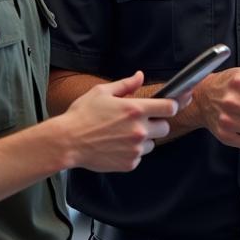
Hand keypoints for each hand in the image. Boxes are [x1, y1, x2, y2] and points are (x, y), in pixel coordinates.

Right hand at [63, 72, 178, 171]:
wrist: (67, 142)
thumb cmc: (82, 114)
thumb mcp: (102, 92)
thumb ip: (126, 84)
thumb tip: (140, 76)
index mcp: (135, 109)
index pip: (170, 107)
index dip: (172, 105)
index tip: (168, 105)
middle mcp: (139, 130)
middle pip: (165, 127)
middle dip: (157, 123)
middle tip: (140, 121)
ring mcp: (135, 149)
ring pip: (152, 143)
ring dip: (144, 139)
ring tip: (123, 134)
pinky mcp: (129, 164)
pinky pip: (139, 157)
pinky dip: (132, 152)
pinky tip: (116, 146)